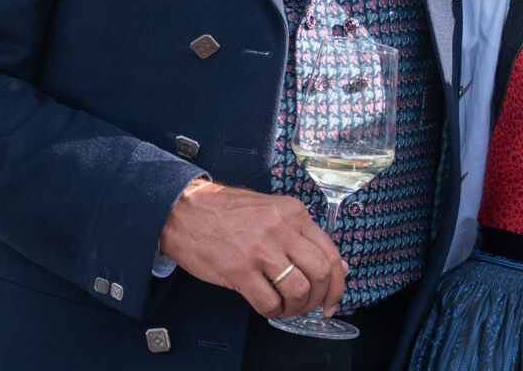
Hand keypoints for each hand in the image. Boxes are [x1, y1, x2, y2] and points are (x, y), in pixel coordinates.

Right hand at [158, 178, 347, 317]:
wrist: (184, 211)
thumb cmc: (225, 211)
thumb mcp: (271, 211)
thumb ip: (300, 234)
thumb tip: (334, 263)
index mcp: (293, 212)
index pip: (331, 252)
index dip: (338, 282)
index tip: (333, 298)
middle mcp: (281, 228)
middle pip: (321, 272)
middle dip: (320, 297)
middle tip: (310, 306)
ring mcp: (260, 250)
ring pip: (298, 289)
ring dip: (296, 307)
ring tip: (286, 307)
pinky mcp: (238, 270)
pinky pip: (268, 302)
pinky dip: (273, 312)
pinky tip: (268, 307)